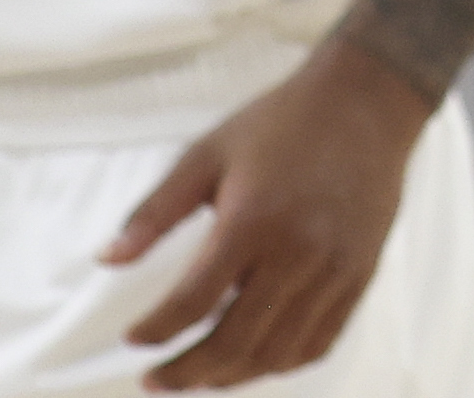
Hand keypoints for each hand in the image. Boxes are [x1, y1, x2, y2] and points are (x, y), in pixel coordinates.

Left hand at [103, 36, 434, 387]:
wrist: (366, 102)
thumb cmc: (280, 123)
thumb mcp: (207, 153)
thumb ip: (155, 212)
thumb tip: (107, 259)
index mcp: (252, 220)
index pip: (194, 301)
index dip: (157, 329)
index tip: (133, 340)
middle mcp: (296, 253)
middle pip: (234, 341)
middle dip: (187, 372)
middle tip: (155, 381)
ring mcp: (334, 270)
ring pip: (276, 353)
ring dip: (231, 376)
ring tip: (199, 377)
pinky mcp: (359, 277)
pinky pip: (318, 342)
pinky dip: (280, 363)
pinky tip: (252, 360)